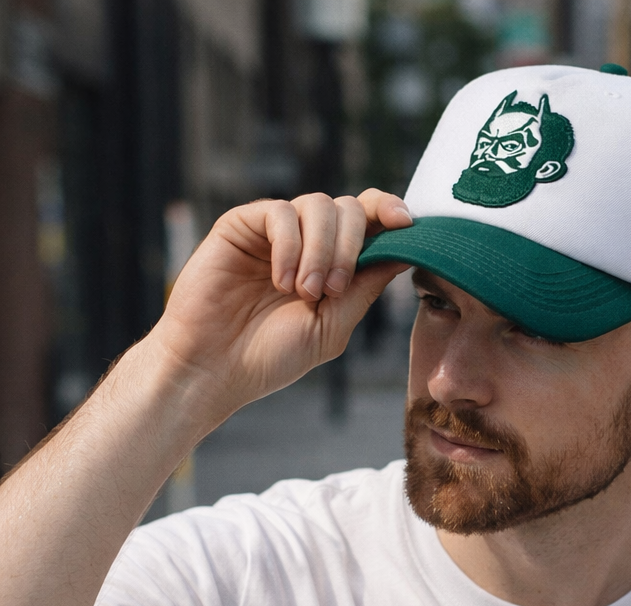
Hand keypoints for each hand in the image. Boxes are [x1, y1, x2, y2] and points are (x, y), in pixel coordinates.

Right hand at [154, 189, 410, 425]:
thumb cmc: (271, 355)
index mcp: (334, 264)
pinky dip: (290, 246)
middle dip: (351, 246)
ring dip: (321, 250)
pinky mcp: (242, 225)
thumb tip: (405, 253)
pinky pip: (280, 213)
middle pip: (349, 208)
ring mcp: (275, 232)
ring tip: (305, 293)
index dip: (390, 211)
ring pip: (318, 205)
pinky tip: (282, 281)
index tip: (407, 223)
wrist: (215, 367)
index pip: (369, 220)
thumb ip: (366, 288)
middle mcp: (308, 241)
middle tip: (332, 290)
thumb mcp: (333, 327)